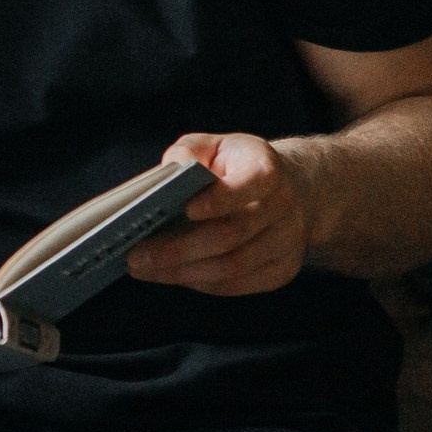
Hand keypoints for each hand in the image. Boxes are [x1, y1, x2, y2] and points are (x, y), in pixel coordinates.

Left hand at [121, 132, 315, 295]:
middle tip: (137, 255)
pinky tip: (171, 275)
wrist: (294, 190)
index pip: (247, 186)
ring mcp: (287, 243)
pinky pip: (237, 285)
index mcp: (267, 171)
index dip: (217, 200)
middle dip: (179, 248)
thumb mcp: (216, 146)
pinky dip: (200, 283)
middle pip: (231, 235)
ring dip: (183, 272)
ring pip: (232, 267)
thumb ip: (190, 151)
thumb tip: (168, 172)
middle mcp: (284, 209)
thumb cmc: (241, 167)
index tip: (183, 209)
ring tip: (144, 268)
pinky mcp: (281, 270)